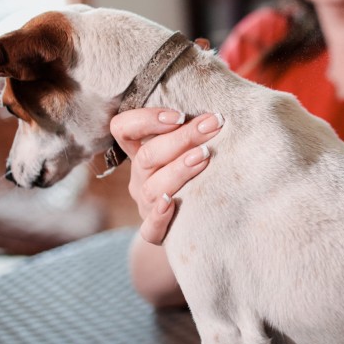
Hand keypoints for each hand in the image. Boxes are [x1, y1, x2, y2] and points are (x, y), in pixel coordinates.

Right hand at [109, 108, 223, 243]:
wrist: (199, 223)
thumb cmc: (200, 175)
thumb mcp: (189, 149)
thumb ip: (196, 131)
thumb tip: (220, 110)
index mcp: (142, 153)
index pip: (123, 129)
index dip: (146, 120)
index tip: (180, 115)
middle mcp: (140, 177)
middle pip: (148, 155)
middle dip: (182, 137)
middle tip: (212, 125)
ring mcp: (145, 205)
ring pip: (152, 187)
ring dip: (179, 169)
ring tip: (205, 156)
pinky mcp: (154, 232)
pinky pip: (150, 228)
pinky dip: (159, 215)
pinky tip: (172, 203)